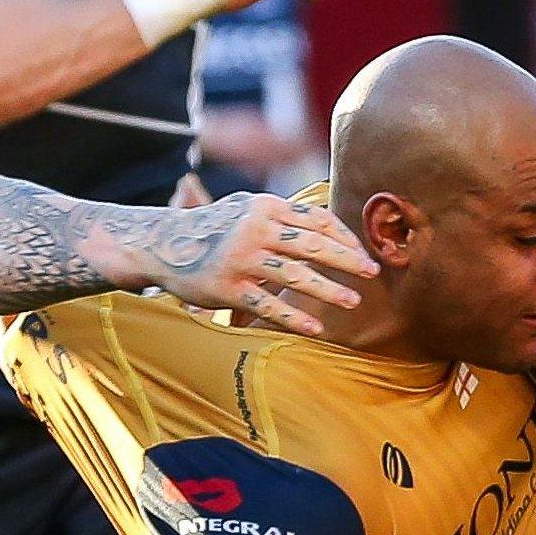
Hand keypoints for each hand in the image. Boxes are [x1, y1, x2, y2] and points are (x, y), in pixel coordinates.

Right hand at [109, 191, 376, 334]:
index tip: (364, 252)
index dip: (344, 237)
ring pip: (295, 275)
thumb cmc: (215, 227)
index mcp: (266, 206)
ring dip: (329, 289)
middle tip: (372, 272)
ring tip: (353, 301)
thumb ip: (283, 214)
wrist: (163, 243)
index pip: (317, 219)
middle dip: (347, 259)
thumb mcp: (247, 208)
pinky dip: (294, 317)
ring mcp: (242, 259)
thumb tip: (330, 226)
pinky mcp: (228, 287)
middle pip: (313, 244)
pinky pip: (268, 305)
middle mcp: (256, 229)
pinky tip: (316, 328)